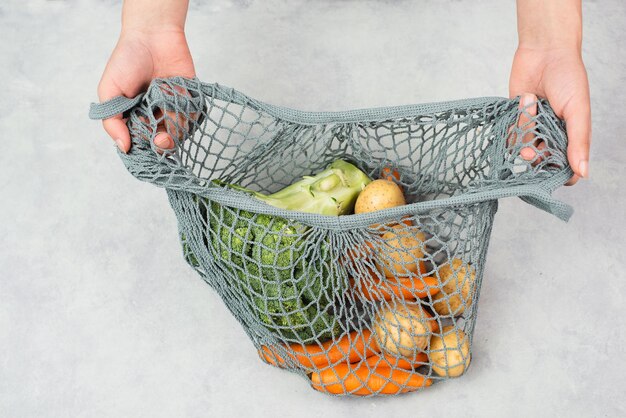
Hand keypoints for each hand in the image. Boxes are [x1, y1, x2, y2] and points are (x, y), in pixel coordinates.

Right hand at [97, 27, 194, 152]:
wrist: (152, 34)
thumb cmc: (126, 60)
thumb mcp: (110, 91)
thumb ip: (112, 122)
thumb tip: (123, 148)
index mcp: (134, 117)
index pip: (141, 144)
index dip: (144, 150)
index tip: (145, 149)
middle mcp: (154, 116)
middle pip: (162, 143)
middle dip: (162, 145)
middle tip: (160, 141)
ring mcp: (173, 108)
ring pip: (179, 133)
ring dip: (175, 132)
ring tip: (167, 118)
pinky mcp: (190, 100)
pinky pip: (193, 117)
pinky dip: (187, 115)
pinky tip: (175, 101)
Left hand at [509, 46, 589, 184]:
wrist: (544, 51)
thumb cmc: (568, 77)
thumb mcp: (577, 111)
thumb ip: (578, 142)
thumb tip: (583, 173)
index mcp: (571, 136)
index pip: (565, 168)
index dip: (557, 174)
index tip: (547, 171)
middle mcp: (552, 135)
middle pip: (540, 161)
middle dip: (534, 155)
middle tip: (529, 148)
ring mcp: (533, 128)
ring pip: (523, 147)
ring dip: (525, 127)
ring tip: (532, 101)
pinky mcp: (515, 119)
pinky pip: (509, 136)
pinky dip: (513, 123)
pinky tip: (524, 100)